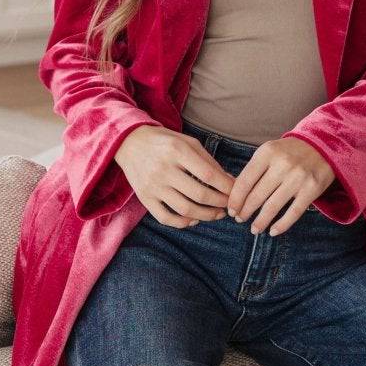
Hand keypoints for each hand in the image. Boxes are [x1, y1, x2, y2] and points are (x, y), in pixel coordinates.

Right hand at [114, 125, 234, 226]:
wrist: (129, 143)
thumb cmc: (165, 142)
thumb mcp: (188, 142)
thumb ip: (209, 161)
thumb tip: (230, 181)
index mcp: (177, 151)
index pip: (209, 175)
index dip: (227, 187)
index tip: (236, 192)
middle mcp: (164, 169)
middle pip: (199, 195)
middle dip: (220, 204)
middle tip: (230, 206)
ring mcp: (153, 186)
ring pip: (185, 209)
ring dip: (206, 216)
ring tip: (217, 214)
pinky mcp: (145, 198)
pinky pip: (165, 218)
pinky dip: (183, 223)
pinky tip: (194, 219)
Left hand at [227, 135, 335, 235]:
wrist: (324, 145)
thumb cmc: (291, 151)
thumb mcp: (270, 151)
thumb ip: (255, 169)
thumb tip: (237, 195)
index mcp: (267, 153)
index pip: (245, 181)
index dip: (235, 199)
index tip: (231, 210)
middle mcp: (282, 165)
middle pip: (257, 195)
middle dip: (245, 211)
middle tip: (240, 219)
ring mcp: (298, 178)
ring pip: (272, 207)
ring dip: (260, 221)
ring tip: (254, 229)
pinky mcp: (311, 189)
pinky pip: (293, 212)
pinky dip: (282, 225)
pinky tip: (273, 231)